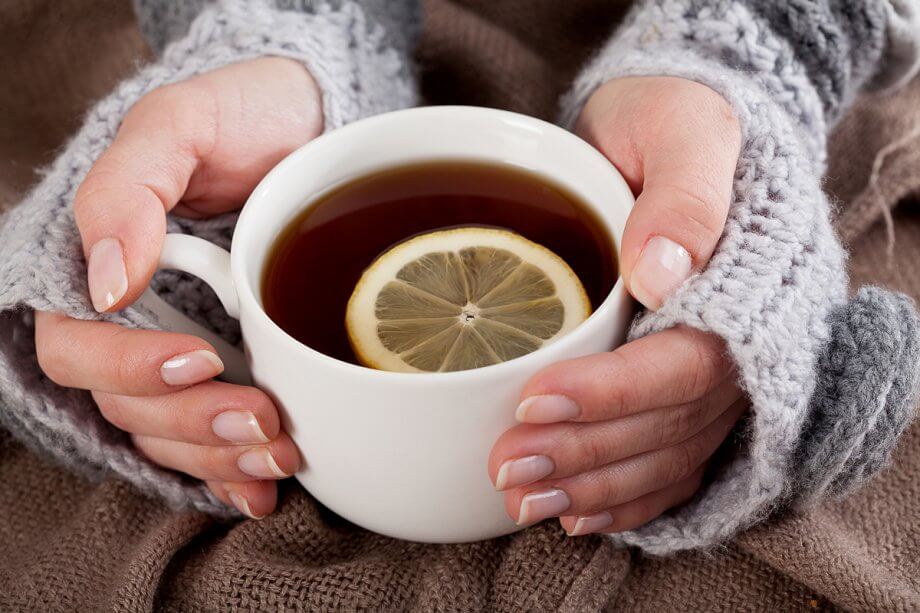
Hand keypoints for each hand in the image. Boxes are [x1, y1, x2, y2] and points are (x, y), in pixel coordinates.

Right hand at [35, 57, 322, 517]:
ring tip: (280, 451)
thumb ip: (127, 189)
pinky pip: (210, 440)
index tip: (197, 359)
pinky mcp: (229, 368)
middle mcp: (133, 319)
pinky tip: (263, 488)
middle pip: (127, 405)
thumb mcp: (179, 124)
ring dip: (219, 456)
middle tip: (263, 419)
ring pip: (170, 434)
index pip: (76, 345)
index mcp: (100, 267)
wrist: (309, 127)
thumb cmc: (240, 114)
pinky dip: (233, 472)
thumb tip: (106, 282)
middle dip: (191, 425)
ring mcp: (180, 348)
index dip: (128, 368)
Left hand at [489, 77, 744, 534]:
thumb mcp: (677, 128)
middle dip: (583, 453)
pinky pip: (670, 461)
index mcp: (742, 288)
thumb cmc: (670, 117)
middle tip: (506, 468)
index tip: (533, 400)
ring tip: (521, 502)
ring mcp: (714, 372)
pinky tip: (575, 514)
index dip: (611, 394)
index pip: (682, 363)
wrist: (670, 128)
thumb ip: (683, 193)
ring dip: (593, 487)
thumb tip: (663, 273)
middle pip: (666, 424)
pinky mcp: (683, 387)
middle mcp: (738, 344)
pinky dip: (625, 498)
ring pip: (664, 454)